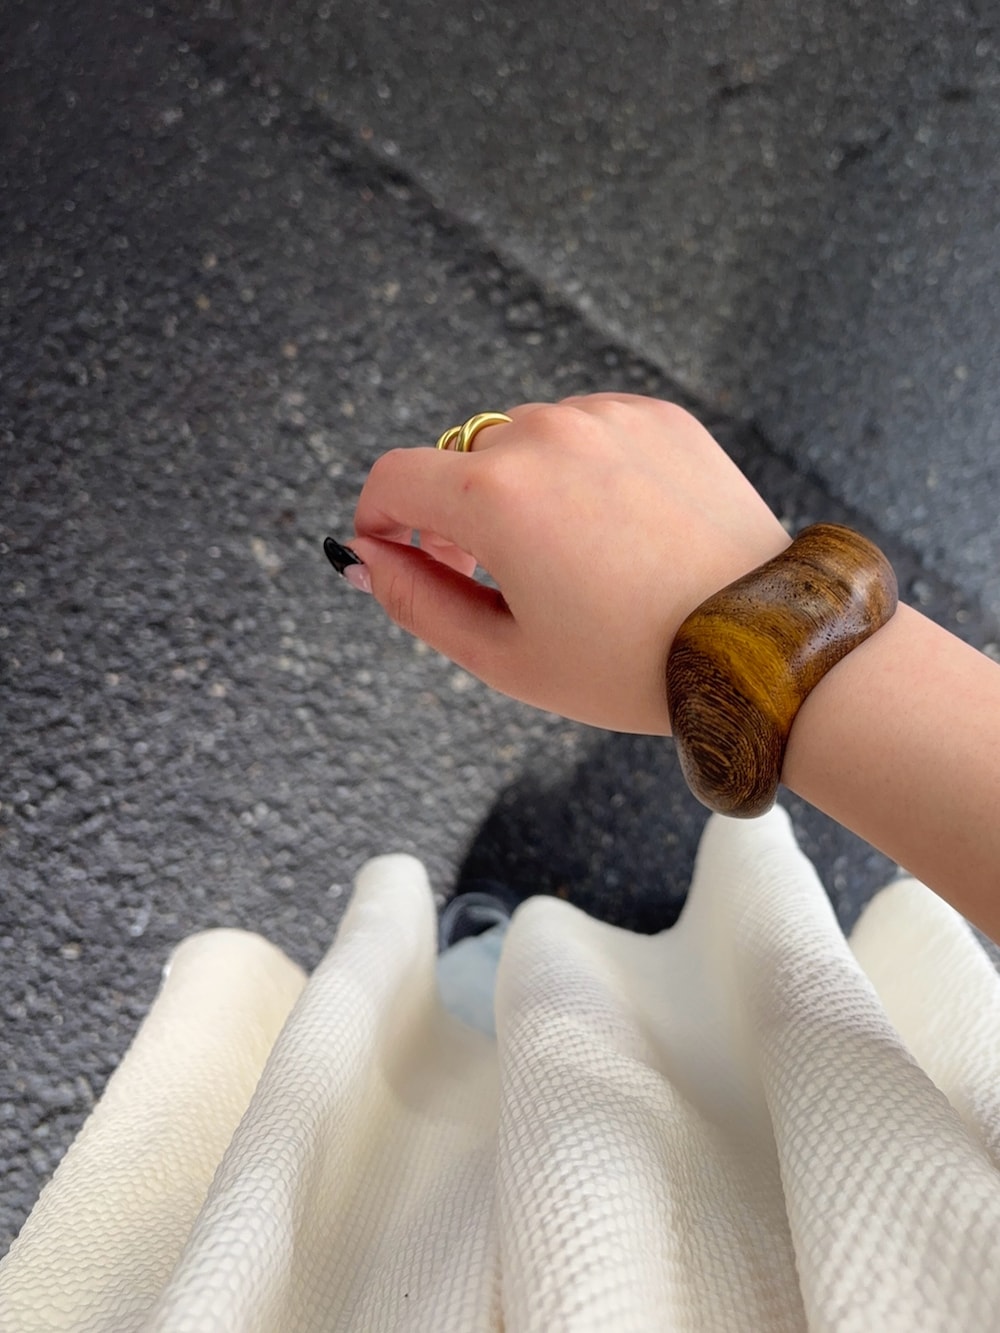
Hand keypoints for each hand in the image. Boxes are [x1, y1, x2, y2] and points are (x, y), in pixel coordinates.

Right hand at [348, 394, 789, 732]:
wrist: (761, 647)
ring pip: (524, 443)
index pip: (393, 478)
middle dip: (456, 516)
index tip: (395, 551)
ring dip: (521, 490)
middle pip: (460, 464)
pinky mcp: (658, 416)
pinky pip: (587, 430)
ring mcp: (608, 417)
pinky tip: (614, 531)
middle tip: (491, 578)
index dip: (379, 520)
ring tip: (568, 560)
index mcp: (496, 495)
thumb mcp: (505, 656)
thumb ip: (415, 600)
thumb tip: (364, 558)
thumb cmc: (633, 666)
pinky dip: (581, 471)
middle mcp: (546, 434)